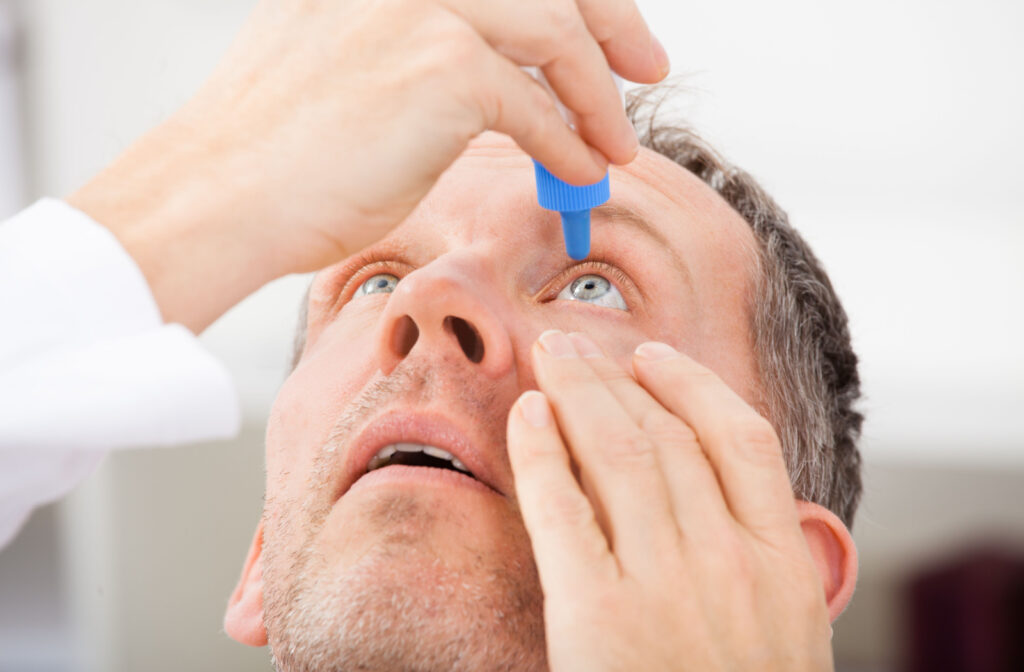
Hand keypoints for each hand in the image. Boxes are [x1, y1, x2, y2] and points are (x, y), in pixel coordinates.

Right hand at [68, 0, 668, 330]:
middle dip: (612, 22)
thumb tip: (491, 76)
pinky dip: (568, 143)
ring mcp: (425, 10)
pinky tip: (580, 170)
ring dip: (598, 96)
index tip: (609, 28)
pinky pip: (537, 107)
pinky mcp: (445, 70)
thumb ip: (414, 48)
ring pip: (555, 34)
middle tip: (646, 66)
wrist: (219, 195)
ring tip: (616, 144)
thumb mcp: (337, 62)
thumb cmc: (269, 154)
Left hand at [507, 330, 833, 670]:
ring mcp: (662, 585)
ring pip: (618, 453)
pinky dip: (542, 453)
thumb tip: (742, 501)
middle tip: (576, 344)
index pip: (740, 439)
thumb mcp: (786, 641)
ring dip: (579, 393)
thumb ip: (769, 564)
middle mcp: (727, 562)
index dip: (692, 384)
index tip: (654, 355)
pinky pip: (562, 508)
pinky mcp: (594, 614)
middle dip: (615, 376)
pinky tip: (526, 416)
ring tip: (550, 358)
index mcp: (782, 566)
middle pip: (666, 434)